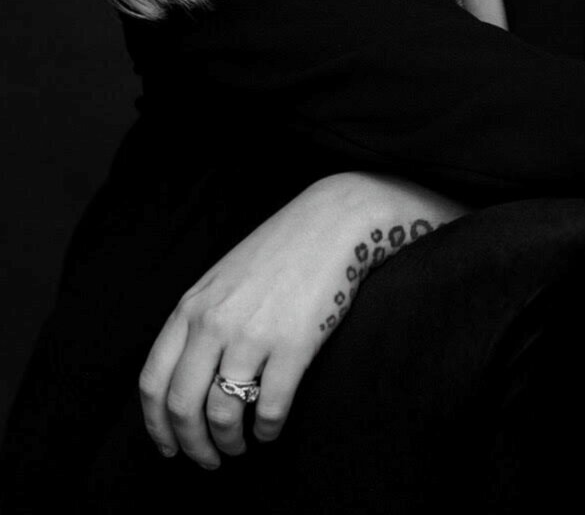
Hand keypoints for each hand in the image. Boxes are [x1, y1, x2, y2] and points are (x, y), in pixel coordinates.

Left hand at [138, 171, 464, 468]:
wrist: (331, 222)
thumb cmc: (279, 251)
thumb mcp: (222, 278)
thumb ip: (199, 320)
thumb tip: (185, 377)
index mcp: (192, 307)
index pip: (153, 381)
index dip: (157, 425)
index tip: (169, 447)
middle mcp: (214, 322)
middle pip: (183, 406)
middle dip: (192, 445)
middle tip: (208, 460)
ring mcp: (253, 334)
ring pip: (223, 414)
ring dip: (228, 442)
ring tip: (239, 446)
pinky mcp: (293, 345)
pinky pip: (270, 408)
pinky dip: (266, 431)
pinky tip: (271, 429)